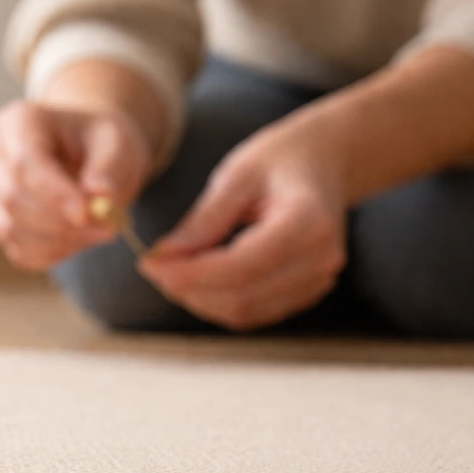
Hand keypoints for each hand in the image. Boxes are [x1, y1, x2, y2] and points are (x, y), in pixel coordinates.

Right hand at [0, 100, 150, 270]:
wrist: (89, 157)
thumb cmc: (99, 143)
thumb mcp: (116, 143)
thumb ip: (110, 167)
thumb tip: (100, 196)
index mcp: (17, 122)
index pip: (24, 162)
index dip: (52, 193)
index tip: (85, 214)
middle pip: (12, 198)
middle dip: (59, 221)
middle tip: (107, 226)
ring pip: (12, 229)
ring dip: (60, 240)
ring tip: (101, 229)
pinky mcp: (1, 225)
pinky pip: (20, 251)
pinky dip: (54, 254)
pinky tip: (81, 239)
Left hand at [139, 122, 347, 330]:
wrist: (325, 162)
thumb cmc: (278, 160)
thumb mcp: (236, 175)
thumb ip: (202, 220)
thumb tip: (164, 257)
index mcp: (308, 223)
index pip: (239, 266)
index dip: (188, 273)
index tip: (149, 263)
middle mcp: (321, 259)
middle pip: (240, 297)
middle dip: (188, 288)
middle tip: (153, 267)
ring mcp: (318, 281)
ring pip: (244, 312)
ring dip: (199, 299)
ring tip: (171, 271)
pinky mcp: (305, 293)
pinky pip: (254, 312)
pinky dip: (218, 302)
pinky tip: (197, 278)